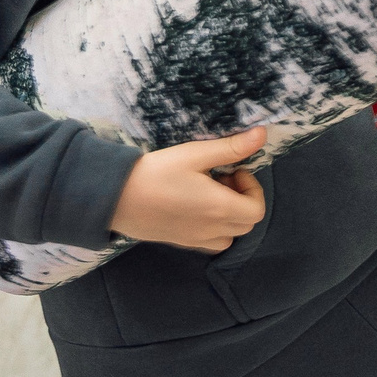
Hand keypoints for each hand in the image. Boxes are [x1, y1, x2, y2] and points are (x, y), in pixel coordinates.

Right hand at [107, 127, 268, 251]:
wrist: (114, 197)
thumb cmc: (156, 173)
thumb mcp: (195, 154)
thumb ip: (230, 148)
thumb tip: (262, 135)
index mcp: (219, 208)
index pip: (257, 209)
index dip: (253, 188)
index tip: (234, 170)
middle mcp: (211, 229)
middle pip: (246, 223)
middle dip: (242, 199)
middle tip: (221, 178)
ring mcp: (195, 239)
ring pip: (229, 235)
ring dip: (229, 215)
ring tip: (208, 192)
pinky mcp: (179, 242)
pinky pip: (209, 241)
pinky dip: (213, 227)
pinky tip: (193, 205)